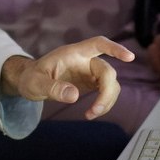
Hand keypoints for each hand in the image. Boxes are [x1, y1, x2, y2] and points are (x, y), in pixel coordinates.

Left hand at [1, 36, 134, 119]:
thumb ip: (53, 88)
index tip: (129, 57)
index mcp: (73, 53)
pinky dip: (103, 103)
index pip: (98, 44)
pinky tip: (91, 113)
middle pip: (107, 71)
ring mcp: (89, 72)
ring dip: (107, 100)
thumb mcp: (35, 83)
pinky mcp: (90, 83)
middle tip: (95, 111)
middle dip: (107, 91)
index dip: (114, 48)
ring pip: (110, 83)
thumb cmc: (31, 78)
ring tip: (90, 115)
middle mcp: (85, 60)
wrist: (30, 82)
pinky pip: (105, 91)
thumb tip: (74, 95)